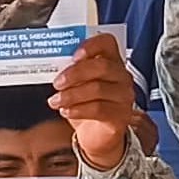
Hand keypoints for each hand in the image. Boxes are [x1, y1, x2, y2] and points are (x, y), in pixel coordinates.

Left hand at [50, 33, 141, 171]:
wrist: (97, 135)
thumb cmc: (87, 105)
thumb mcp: (78, 84)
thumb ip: (72, 72)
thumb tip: (54, 66)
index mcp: (112, 62)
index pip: (107, 43)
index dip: (90, 46)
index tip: (73, 56)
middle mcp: (122, 77)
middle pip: (101, 67)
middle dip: (75, 74)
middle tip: (57, 82)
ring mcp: (124, 97)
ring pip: (97, 89)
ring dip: (71, 95)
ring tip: (55, 101)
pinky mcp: (121, 116)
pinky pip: (98, 109)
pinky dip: (78, 110)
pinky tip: (66, 111)